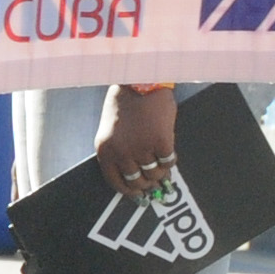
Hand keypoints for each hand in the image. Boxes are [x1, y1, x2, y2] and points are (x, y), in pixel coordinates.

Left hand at [92, 83, 180, 197]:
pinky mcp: (161, 141)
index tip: (137, 193)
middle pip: (138, 181)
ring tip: (161, 162)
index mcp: (105, 150)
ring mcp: (141, 148)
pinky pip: (169, 162)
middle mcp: (121, 152)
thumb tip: (135, 176)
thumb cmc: (125, 103)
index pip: (115, 182)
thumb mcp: (111, 128)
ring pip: (155, 174)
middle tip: (154, 180)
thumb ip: (118, 151)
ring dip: (160, 171)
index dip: (128, 190)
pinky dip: (170, 160)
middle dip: (147, 183)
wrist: (141, 81)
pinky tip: (168, 150)